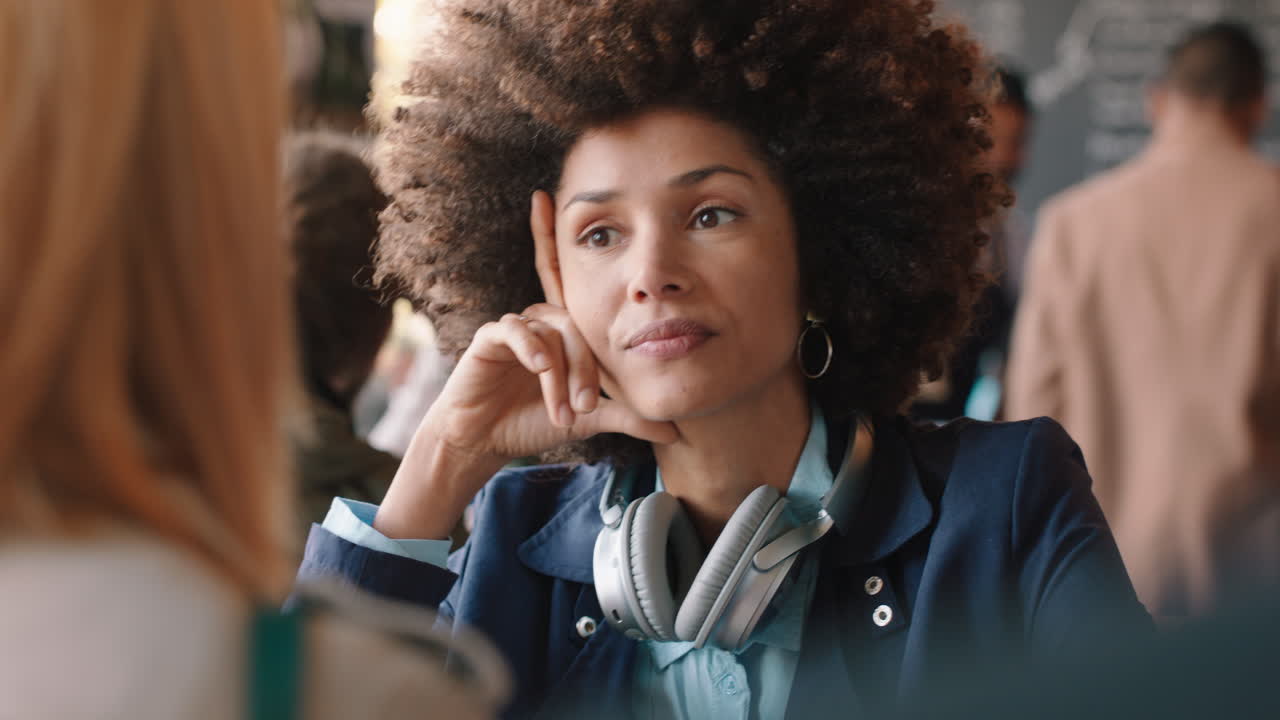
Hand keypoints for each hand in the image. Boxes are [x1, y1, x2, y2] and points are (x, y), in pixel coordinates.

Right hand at [375, 304, 676, 539]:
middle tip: (584, 409)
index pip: (597, 339)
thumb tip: (677, 433)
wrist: (480, 440)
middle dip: (584, 372)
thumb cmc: (530, 424)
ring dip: (558, 375)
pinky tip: (538, 367)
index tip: (598, 408)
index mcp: (570, 342)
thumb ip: (628, 419)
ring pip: (549, 333)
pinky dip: (529, 344)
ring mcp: (518, 329)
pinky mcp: (489, 337)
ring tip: (559, 412)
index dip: (601, 371)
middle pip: (576, 332)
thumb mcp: (586, 421)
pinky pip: (512, 327)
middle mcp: (545, 328)